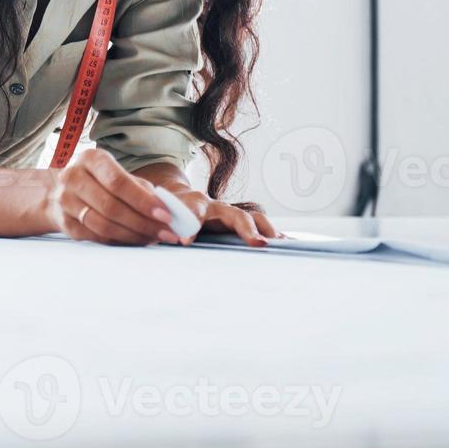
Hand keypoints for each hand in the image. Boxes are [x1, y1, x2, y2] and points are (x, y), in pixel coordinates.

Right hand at [44, 149, 182, 245]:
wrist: (65, 190)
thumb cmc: (102, 182)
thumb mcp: (120, 175)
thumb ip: (143, 190)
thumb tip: (169, 210)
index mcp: (90, 159)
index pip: (118, 182)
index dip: (143, 201)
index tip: (165, 215)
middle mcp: (72, 177)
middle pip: (110, 206)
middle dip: (143, 223)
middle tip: (165, 233)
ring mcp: (65, 201)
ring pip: (103, 225)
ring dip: (133, 236)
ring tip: (153, 238)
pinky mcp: (64, 222)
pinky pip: (96, 237)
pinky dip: (119, 242)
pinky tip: (135, 240)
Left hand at [160, 187, 278, 246]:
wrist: (176, 201)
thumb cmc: (168, 213)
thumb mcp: (161, 219)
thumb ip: (164, 228)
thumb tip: (166, 243)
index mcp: (192, 204)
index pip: (192, 210)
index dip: (190, 224)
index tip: (186, 242)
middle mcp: (216, 207)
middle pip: (236, 215)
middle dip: (247, 229)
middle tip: (258, 244)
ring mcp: (230, 214)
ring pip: (253, 219)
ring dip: (267, 232)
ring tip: (280, 246)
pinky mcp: (239, 223)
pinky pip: (259, 227)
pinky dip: (272, 236)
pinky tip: (287, 245)